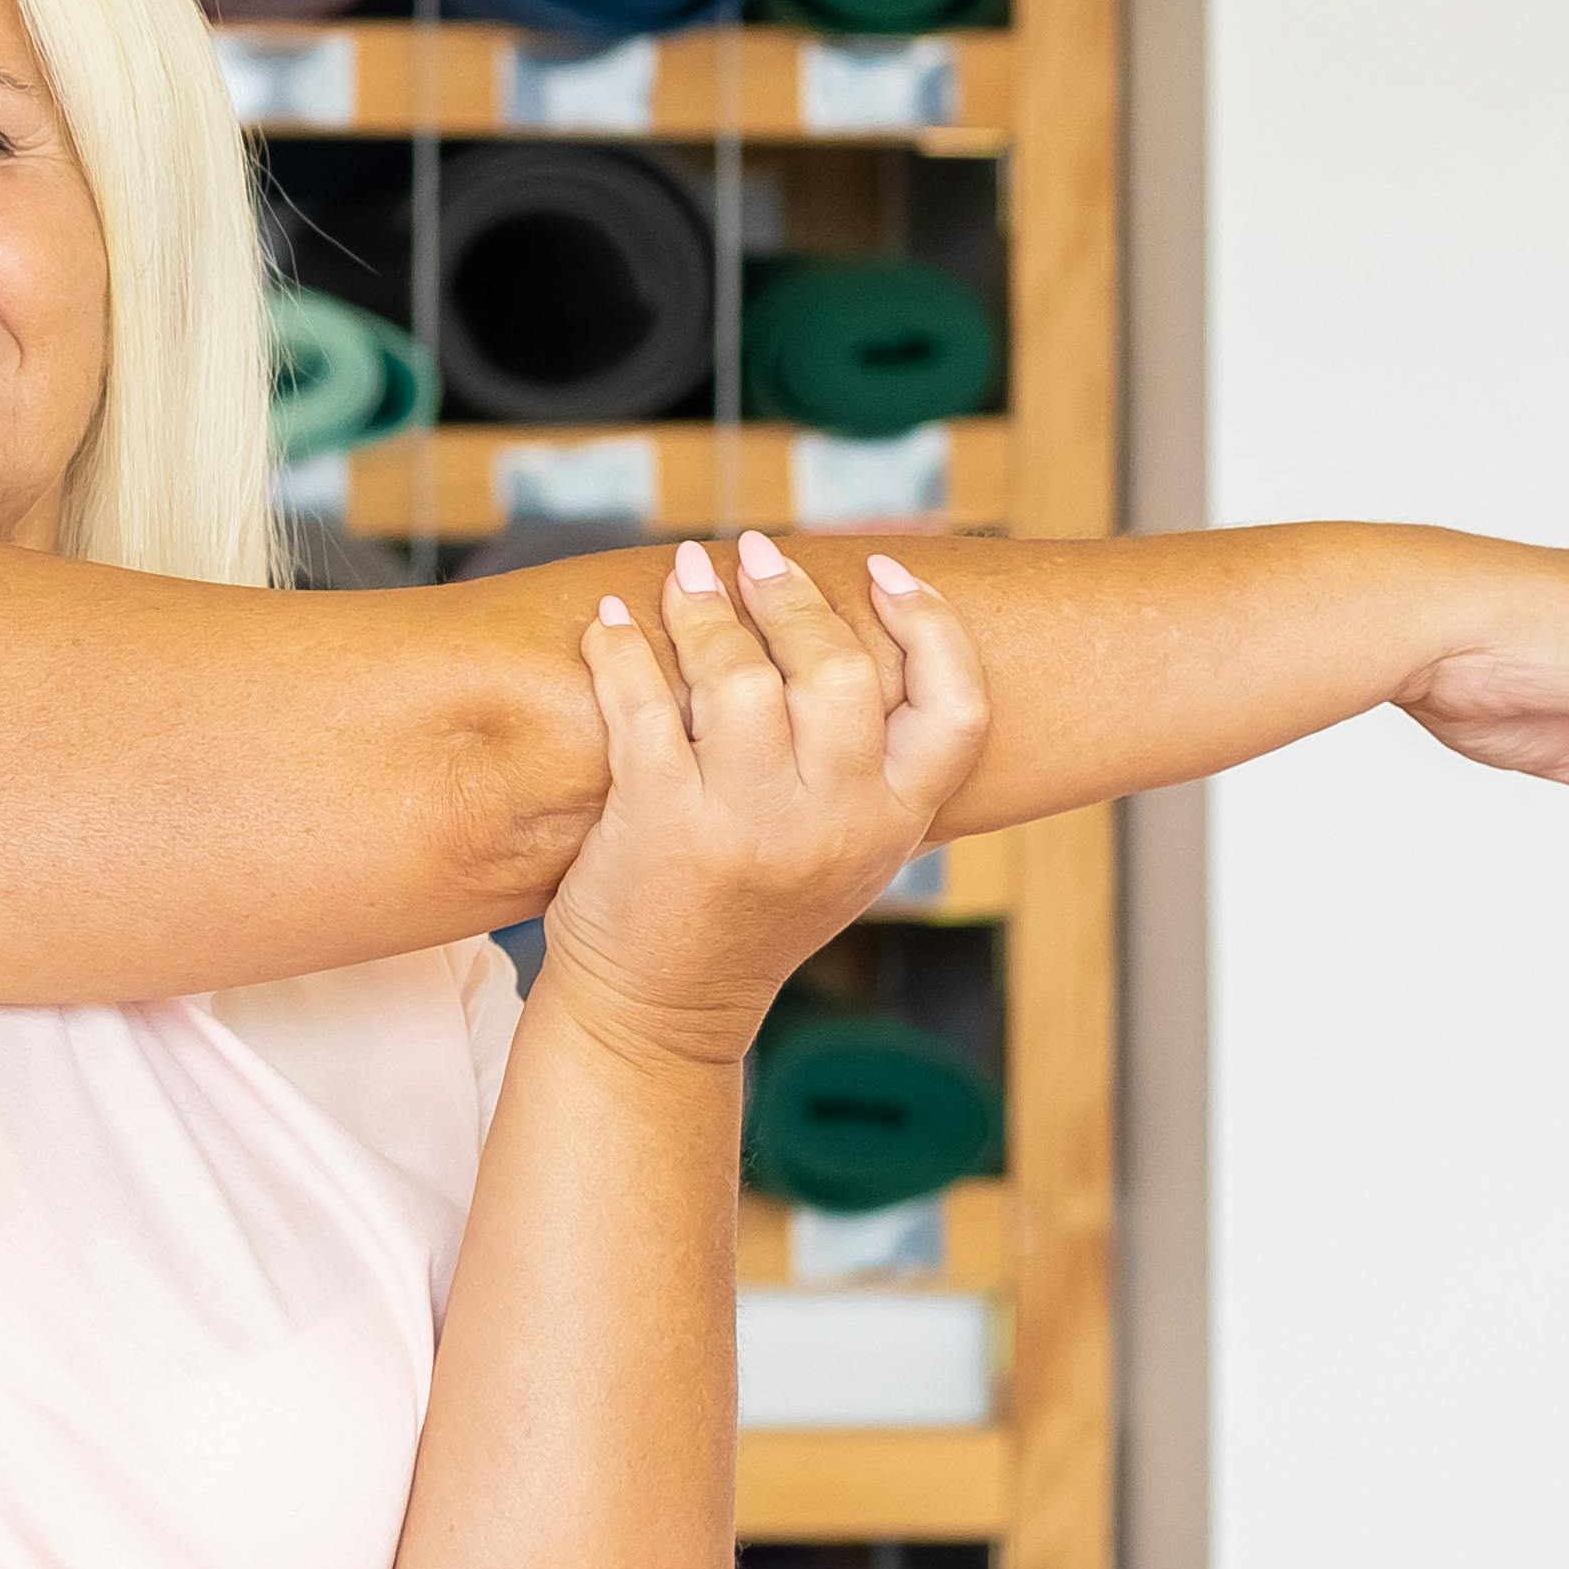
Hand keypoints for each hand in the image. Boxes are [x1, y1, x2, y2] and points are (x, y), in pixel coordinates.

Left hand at [537, 533, 993, 1066]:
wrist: (664, 1012)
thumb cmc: (749, 912)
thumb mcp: (844, 852)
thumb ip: (863, 767)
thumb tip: (851, 627)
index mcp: (894, 825)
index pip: (956, 710)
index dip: (930, 626)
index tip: (887, 570)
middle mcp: (834, 826)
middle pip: (839, 671)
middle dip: (792, 596)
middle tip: (754, 555)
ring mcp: (748, 827)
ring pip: (741, 676)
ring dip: (705, 609)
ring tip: (683, 577)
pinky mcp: (663, 825)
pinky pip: (645, 704)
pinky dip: (622, 648)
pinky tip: (612, 619)